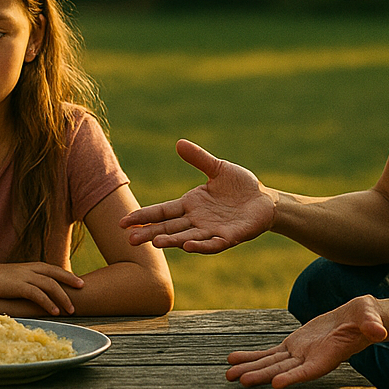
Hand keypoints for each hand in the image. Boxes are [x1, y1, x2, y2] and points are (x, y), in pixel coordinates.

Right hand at [0, 261, 84, 314]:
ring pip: (50, 285)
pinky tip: (55, 312)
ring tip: (71, 309)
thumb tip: (34, 290)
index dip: (67, 274)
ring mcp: (24, 276)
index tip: (78, 281)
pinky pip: (38, 294)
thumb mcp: (13, 277)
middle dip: (71, 281)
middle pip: (56, 274)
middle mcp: (30, 268)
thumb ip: (25, 280)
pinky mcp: (18, 286)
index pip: (53, 269)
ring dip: (62, 298)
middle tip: (83, 288)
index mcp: (30, 265)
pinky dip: (48, 303)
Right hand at [119, 139, 275, 252]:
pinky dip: (201, 245)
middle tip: (130, 240)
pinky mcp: (229, 237)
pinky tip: (189, 246)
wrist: (265, 200)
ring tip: (155, 243)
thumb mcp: (218, 168)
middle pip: (168, 228)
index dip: (143, 217)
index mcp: (190, 204)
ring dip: (171, 241)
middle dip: (149, 234)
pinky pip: (213, 243)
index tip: (124, 222)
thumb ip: (199, 158)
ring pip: (186, 237)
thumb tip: (179, 143)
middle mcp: (196, 220)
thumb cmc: (240, 186)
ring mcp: (211, 230)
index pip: (161, 212)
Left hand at [225, 296, 387, 388]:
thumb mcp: (371, 318)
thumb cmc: (369, 319)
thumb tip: (378, 331)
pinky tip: (233, 358)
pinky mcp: (293, 345)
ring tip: (228, 375)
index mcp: (329, 356)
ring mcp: (300, 353)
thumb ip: (373, 325)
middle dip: (262, 375)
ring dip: (251, 368)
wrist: (361, 319)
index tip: (277, 384)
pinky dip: (252, 356)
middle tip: (241, 381)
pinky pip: (269, 352)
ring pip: (271, 363)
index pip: (310, 369)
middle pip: (284, 370)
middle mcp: (311, 359)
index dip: (295, 377)